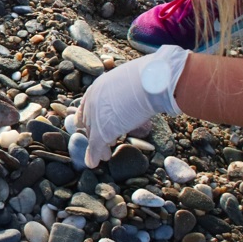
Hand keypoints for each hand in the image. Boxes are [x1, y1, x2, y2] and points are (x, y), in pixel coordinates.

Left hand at [77, 45, 188, 167]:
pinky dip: (94, 156)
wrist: (151, 83)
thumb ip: (135, 88)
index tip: (91, 124)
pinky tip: (95, 163)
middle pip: (89, 122)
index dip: (91, 117)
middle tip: (104, 144)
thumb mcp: (137, 80)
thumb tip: (155, 84)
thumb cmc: (151, 78)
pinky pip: (96, 145)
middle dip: (95, 133)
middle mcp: (92, 101)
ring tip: (105, 156)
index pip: (88, 106)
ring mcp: (95, 116)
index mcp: (98, 88)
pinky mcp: (102, 131)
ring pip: (93, 135)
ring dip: (98, 147)